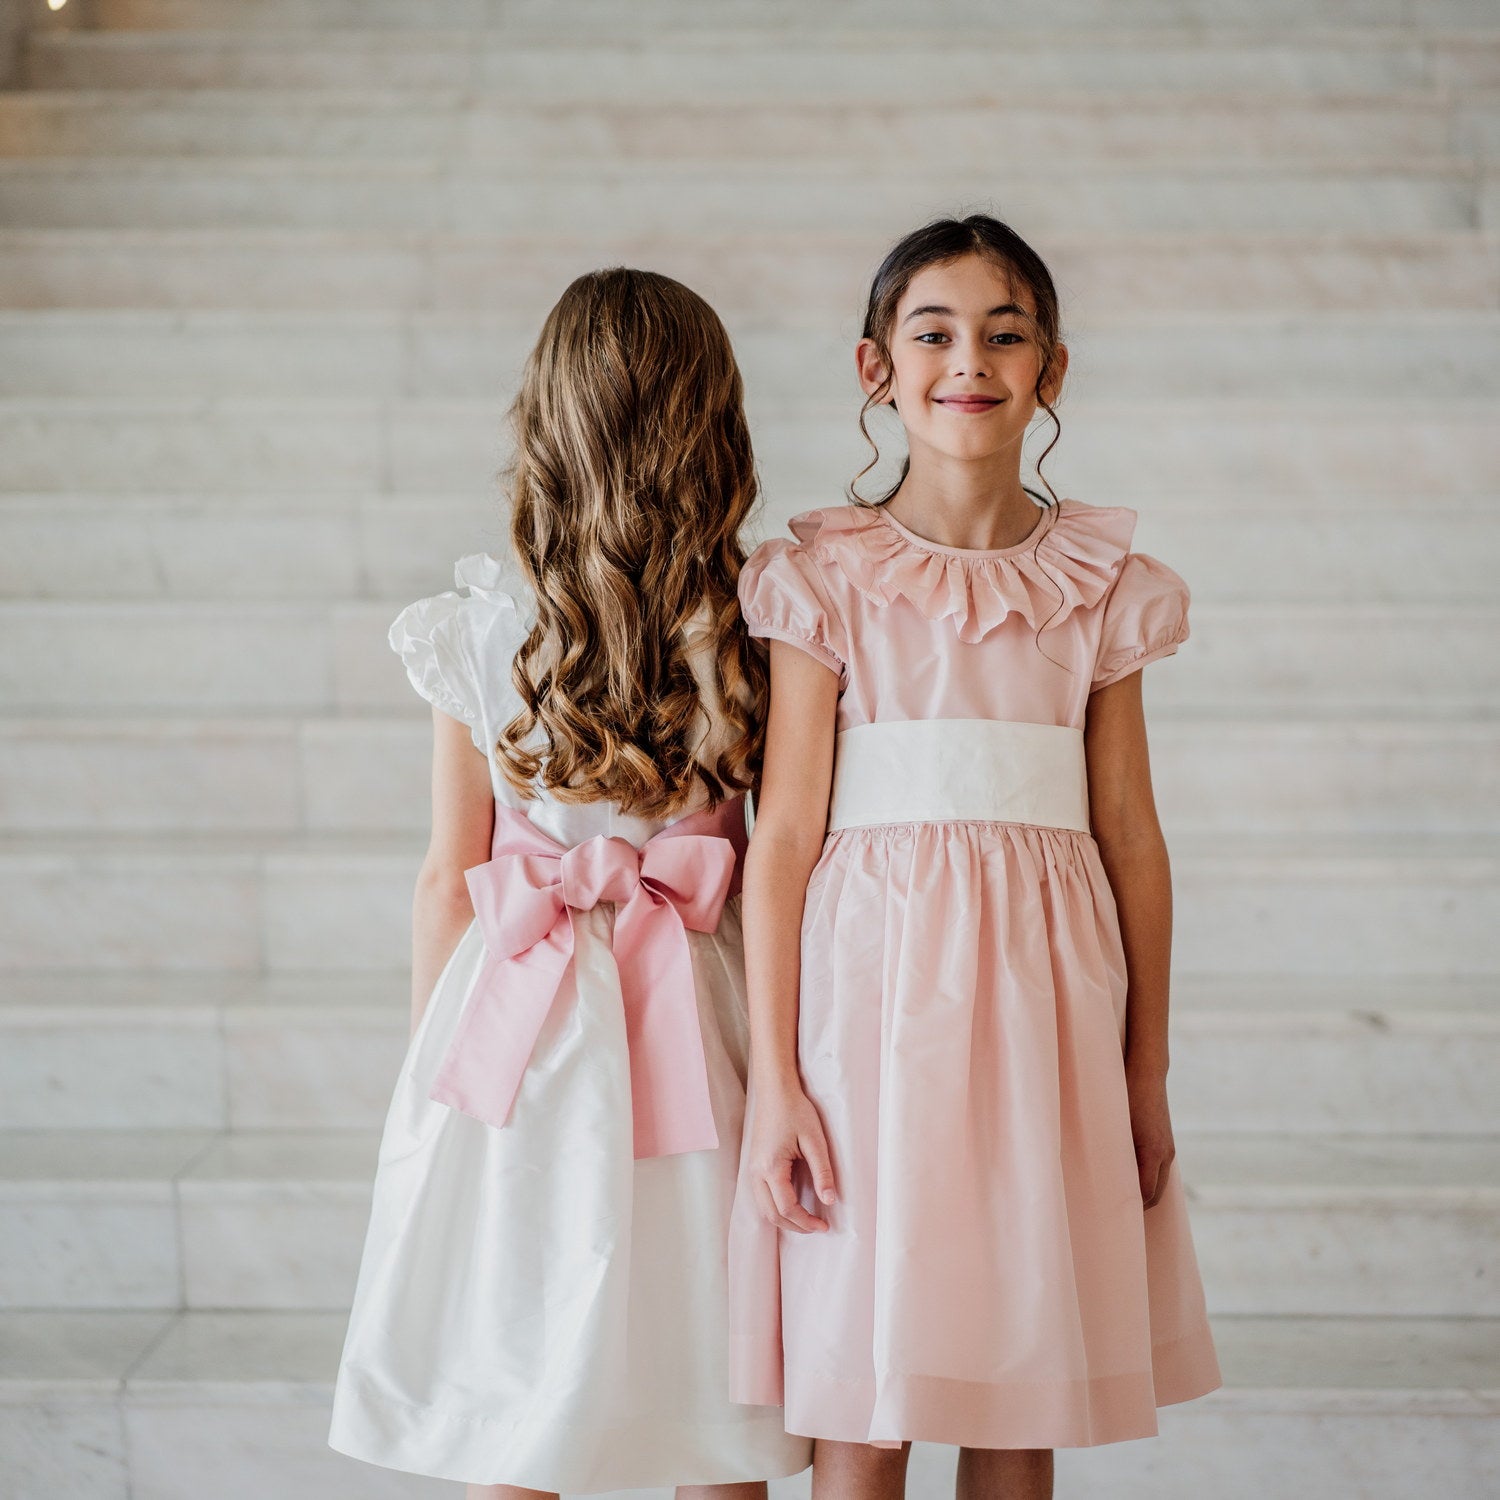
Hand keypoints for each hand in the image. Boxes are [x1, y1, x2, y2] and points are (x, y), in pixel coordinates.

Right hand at [749, 1083, 836, 1233]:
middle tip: (817, 1227)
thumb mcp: (814, 1140)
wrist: (775, 1090)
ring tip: (806, 1219)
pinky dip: (775, 1207)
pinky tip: (791, 1204)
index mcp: (770, 1168)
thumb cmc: (795, 1110)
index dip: (806, 1222)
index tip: (824, 1226)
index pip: (787, 1208)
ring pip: (763, 1208)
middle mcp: (755, 1172)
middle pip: (771, 1214)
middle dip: (795, 1226)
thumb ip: (822, 1172)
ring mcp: (751, 1169)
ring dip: (784, 1219)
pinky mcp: (753, 1165)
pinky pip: (761, 1196)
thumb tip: (829, 1201)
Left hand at [1125, 1063, 1175, 1209]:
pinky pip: (1159, 1171)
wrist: (1146, 1073)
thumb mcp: (1115, 1125)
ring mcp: (1168, 1149)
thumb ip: (1113, 1152)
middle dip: (1138, 1206)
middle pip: (1155, 1194)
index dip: (1132, 1208)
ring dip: (1144, 1193)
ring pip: (1159, 1183)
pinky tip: (1130, 1180)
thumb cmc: (1126, 1096)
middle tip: (1115, 1214)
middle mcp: (1165, 1154)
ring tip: (1121, 1200)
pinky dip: (1148, 1180)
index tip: (1115, 1216)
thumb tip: (1104, 1176)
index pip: (1146, 1194)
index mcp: (1152, 1153)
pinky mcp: (1166, 1143)